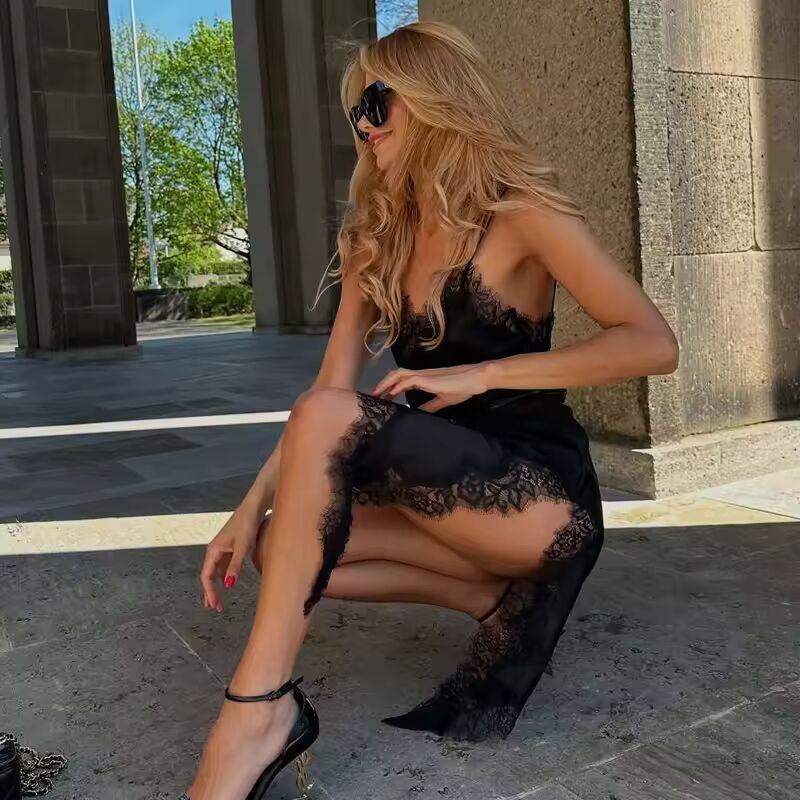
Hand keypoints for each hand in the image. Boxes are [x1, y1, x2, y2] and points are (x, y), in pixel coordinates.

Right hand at [200, 505, 262, 611]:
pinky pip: (224, 564)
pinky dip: (224, 575)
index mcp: (213, 550)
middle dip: (211, 592)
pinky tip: (229, 581)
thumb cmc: (247, 524)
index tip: (215, 605)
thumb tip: (228, 584)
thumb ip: (235, 566)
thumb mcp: (243, 547)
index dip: (210, 592)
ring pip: (216, 570)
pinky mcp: (231, 545)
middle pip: (209, 575)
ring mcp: (223, 548)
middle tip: (215, 607)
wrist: (254, 507)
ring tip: (218, 599)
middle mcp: (215, 550)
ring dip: (217, 585)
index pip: (207, 576)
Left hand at [371, 363, 489, 411]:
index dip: (390, 388)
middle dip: (382, 384)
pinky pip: (409, 379)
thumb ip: (430, 405)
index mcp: (424, 380)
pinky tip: (391, 393)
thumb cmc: (462, 388)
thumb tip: (419, 412)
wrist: (474, 379)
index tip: (382, 398)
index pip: (401, 382)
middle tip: (373, 396)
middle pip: (395, 375)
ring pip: (398, 374)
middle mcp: (420, 375)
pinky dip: (398, 385)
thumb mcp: (443, 400)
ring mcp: (423, 376)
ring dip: (386, 383)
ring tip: (377, 393)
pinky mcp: (428, 379)